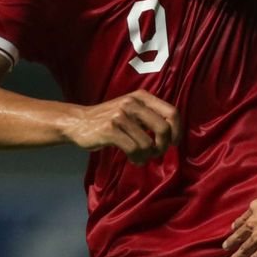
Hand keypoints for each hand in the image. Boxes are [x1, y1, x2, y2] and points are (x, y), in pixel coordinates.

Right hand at [64, 90, 180, 163]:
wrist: (79, 122)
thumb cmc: (111, 119)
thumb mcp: (132, 109)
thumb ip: (150, 116)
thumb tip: (173, 135)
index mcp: (142, 96)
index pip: (172, 112)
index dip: (177, 130)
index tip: (174, 143)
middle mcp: (133, 102)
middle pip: (164, 128)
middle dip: (163, 146)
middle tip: (156, 153)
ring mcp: (121, 115)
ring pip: (148, 144)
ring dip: (148, 156)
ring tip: (141, 157)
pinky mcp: (110, 129)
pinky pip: (134, 149)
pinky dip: (137, 159)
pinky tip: (133, 159)